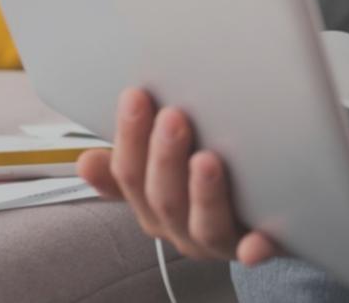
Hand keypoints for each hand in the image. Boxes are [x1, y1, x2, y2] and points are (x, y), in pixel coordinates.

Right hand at [76, 87, 280, 264]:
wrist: (261, 221)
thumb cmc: (202, 187)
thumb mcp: (161, 174)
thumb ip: (130, 165)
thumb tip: (86, 161)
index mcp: (152, 207)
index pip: (129, 176)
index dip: (129, 137)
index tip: (135, 96)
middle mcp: (179, 228)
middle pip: (164, 199)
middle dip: (165, 158)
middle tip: (173, 117)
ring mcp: (217, 242)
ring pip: (205, 226)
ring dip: (203, 194)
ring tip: (206, 159)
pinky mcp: (257, 249)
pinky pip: (255, 252)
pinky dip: (253, 248)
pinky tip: (255, 244)